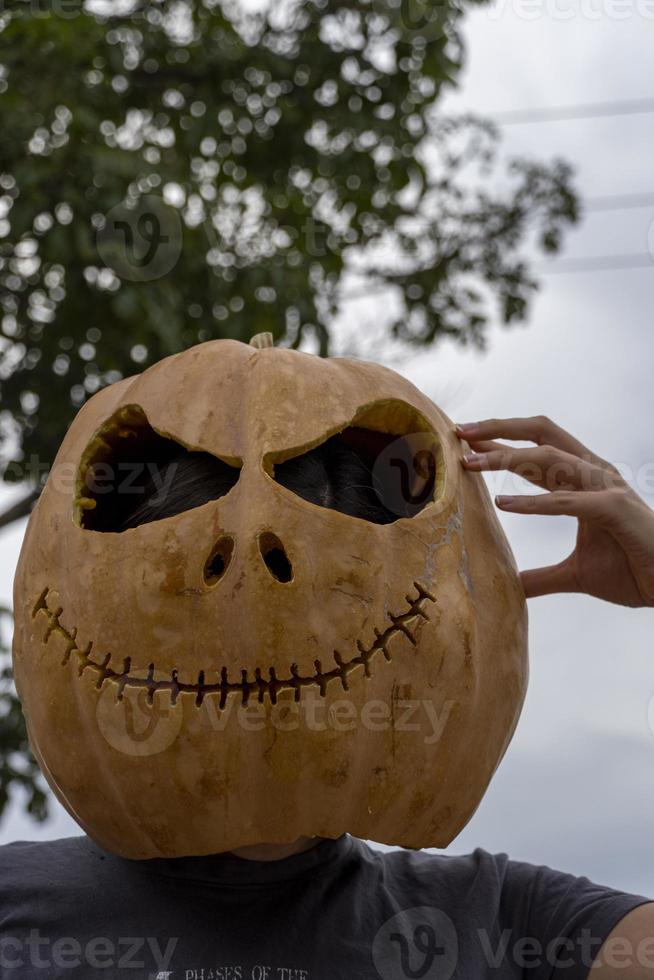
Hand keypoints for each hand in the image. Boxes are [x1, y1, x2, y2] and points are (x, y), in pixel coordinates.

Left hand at [455, 415, 653, 607]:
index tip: (464, 438)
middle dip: (500, 428)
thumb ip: (541, 578)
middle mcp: (593, 473)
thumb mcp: (575, 575)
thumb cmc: (633, 571)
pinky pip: (568, 500)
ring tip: (470, 463)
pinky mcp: (615, 510)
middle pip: (542, 433)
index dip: (500, 440)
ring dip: (507, 458)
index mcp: (583, 479)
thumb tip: (511, 586)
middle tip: (461, 431)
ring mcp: (606, 488)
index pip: (536, 449)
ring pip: (550, 459)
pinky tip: (503, 503)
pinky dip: (535, 501)